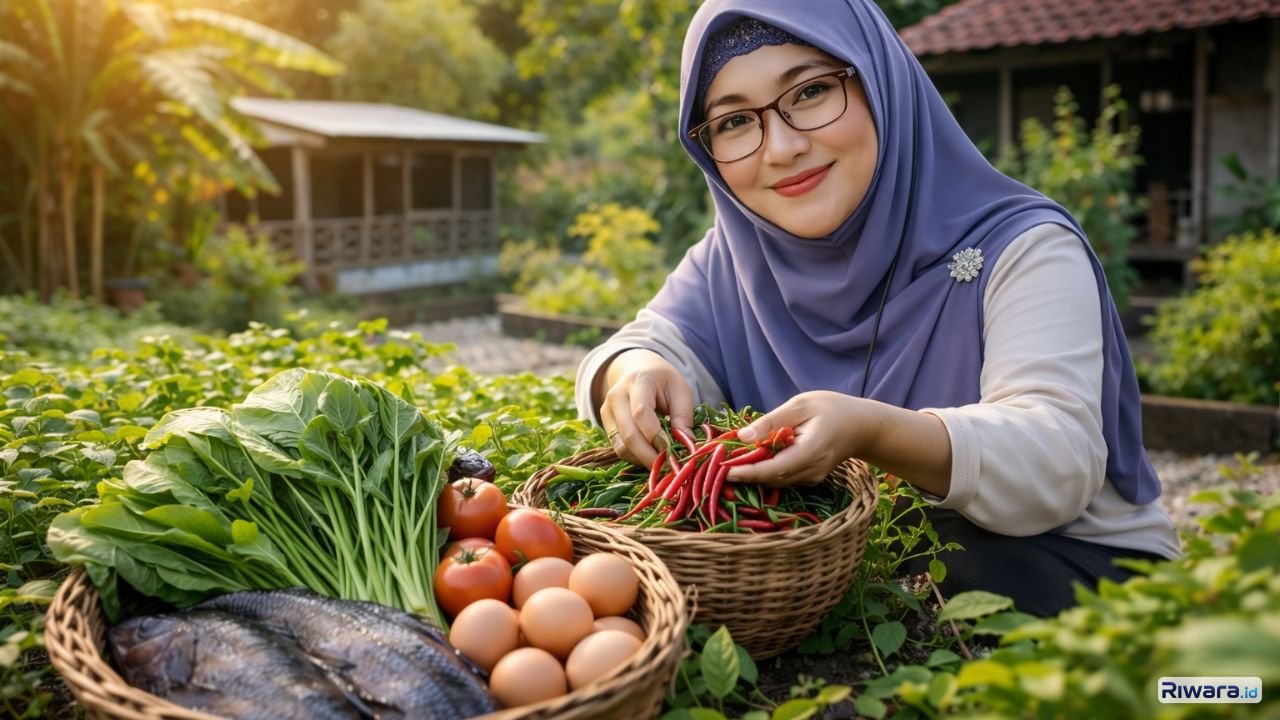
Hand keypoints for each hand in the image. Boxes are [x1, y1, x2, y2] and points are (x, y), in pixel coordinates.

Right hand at [596, 349, 694, 468]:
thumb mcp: (680, 390)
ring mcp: (607, 411)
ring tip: (662, 465)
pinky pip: (619, 448)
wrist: (638, 370)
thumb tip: (687, 444)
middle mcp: (617, 396)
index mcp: (638, 382)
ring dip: (642, 460)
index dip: (656, 436)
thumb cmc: (664, 381)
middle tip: (669, 468)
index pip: (641, 413)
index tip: (673, 452)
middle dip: (649, 455)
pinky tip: (651, 459)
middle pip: (629, 434)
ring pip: (621, 446)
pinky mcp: (605, 424)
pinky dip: (635, 458)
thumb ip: (684, 416)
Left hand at [727, 391, 873, 486]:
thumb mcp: (800, 405)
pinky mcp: (810, 478)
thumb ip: (771, 422)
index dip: (746, 472)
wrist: (862, 426)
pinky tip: (749, 459)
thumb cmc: (832, 408)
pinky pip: (782, 478)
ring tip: (727, 460)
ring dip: (751, 473)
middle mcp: (811, 470)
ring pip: (775, 481)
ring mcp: (811, 477)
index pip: (772, 469)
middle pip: (770, 478)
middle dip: (743, 473)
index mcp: (810, 451)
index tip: (722, 469)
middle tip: (715, 463)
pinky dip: (764, 471)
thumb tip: (742, 437)